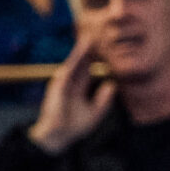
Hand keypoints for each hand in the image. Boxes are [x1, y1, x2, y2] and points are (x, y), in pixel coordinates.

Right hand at [30, 35, 114, 154]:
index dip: (93, 57)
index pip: (87, 68)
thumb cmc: (75, 126)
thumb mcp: (95, 112)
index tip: (100, 44)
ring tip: (88, 38)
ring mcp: (62, 84)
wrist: (59, 137)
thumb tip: (112, 85)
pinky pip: (67, 72)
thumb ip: (103, 99)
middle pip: (80, 62)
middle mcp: (69, 83)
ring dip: (80, 51)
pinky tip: (81, 53)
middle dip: (86, 49)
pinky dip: (73, 62)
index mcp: (77, 87)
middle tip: (94, 33)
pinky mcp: (57, 88)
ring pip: (73, 64)